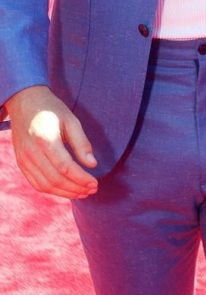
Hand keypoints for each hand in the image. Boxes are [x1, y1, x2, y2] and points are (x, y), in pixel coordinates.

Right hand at [6, 84, 97, 198]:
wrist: (25, 102)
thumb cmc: (51, 109)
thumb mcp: (71, 120)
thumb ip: (81, 143)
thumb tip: (92, 164)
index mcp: (45, 139)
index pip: (65, 167)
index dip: (81, 178)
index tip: (95, 183)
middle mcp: (31, 152)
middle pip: (55, 179)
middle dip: (76, 188)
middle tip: (92, 189)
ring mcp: (24, 159)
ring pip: (45, 185)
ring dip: (65, 193)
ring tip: (82, 192)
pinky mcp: (21, 163)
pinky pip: (36, 183)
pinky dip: (52, 190)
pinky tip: (66, 190)